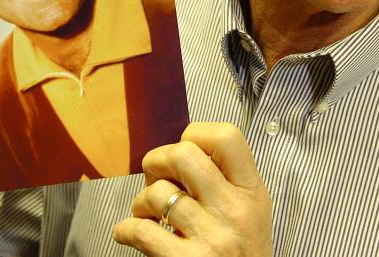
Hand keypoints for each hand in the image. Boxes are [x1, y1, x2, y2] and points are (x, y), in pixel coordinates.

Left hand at [112, 122, 272, 256]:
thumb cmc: (242, 256)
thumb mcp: (251, 213)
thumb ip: (228, 181)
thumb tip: (181, 150)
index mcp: (252, 194)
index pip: (227, 137)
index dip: (197, 134)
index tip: (185, 147)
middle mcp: (234, 212)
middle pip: (184, 155)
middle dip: (158, 160)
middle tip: (155, 175)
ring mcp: (211, 239)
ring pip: (158, 193)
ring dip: (141, 200)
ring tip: (146, 212)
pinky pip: (142, 231)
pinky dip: (126, 229)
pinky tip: (127, 232)